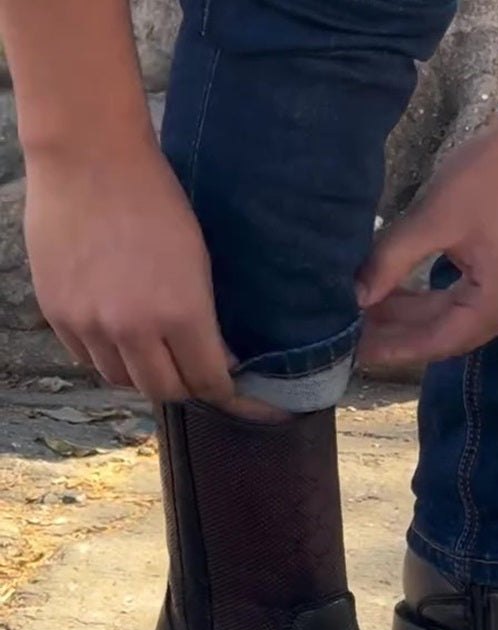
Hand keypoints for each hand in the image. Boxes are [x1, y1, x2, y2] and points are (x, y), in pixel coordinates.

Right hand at [24, 144, 233, 403]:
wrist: (88, 159)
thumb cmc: (156, 202)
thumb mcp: (199, 263)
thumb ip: (206, 320)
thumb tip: (219, 362)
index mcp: (181, 314)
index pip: (208, 382)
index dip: (224, 393)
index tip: (232, 393)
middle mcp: (134, 330)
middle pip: (164, 392)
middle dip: (185, 387)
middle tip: (192, 371)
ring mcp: (91, 325)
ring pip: (122, 381)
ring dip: (143, 374)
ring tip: (154, 351)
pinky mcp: (58, 315)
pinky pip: (87, 359)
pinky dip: (108, 356)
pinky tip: (119, 335)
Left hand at [357, 119, 497, 365]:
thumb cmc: (490, 173)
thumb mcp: (433, 218)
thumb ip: (391, 261)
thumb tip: (358, 298)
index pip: (439, 340)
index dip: (395, 347)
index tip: (355, 352)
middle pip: (446, 334)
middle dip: (398, 332)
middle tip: (352, 333)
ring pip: (453, 319)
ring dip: (411, 316)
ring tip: (367, 312)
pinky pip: (464, 302)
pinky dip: (431, 300)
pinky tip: (396, 295)